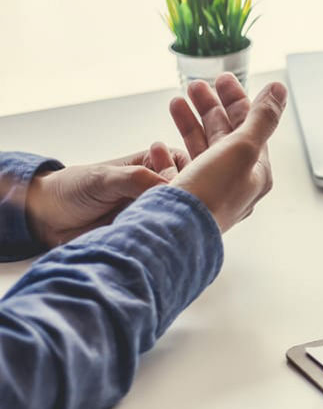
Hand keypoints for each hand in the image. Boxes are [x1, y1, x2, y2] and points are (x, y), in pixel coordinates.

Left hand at [24, 144, 191, 246]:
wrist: (46, 218)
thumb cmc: (71, 188)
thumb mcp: (104, 178)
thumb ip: (137, 179)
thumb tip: (173, 189)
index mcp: (152, 166)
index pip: (187, 166)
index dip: (191, 177)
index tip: (181, 189)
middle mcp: (157, 188)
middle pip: (189, 194)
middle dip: (188, 204)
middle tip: (173, 212)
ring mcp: (153, 211)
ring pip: (179, 217)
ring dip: (177, 224)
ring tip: (165, 229)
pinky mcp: (147, 233)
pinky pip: (165, 237)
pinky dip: (166, 240)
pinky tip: (161, 242)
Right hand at [167, 75, 284, 231]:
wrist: (175, 234)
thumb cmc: (212, 194)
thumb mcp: (243, 148)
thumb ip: (261, 118)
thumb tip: (279, 89)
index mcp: (256, 172)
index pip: (251, 127)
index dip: (238, 100)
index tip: (222, 78)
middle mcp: (236, 183)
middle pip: (226, 136)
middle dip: (211, 107)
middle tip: (196, 85)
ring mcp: (210, 191)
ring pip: (203, 148)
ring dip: (190, 122)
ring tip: (177, 100)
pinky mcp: (186, 199)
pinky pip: (182, 168)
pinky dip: (171, 150)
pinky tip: (159, 143)